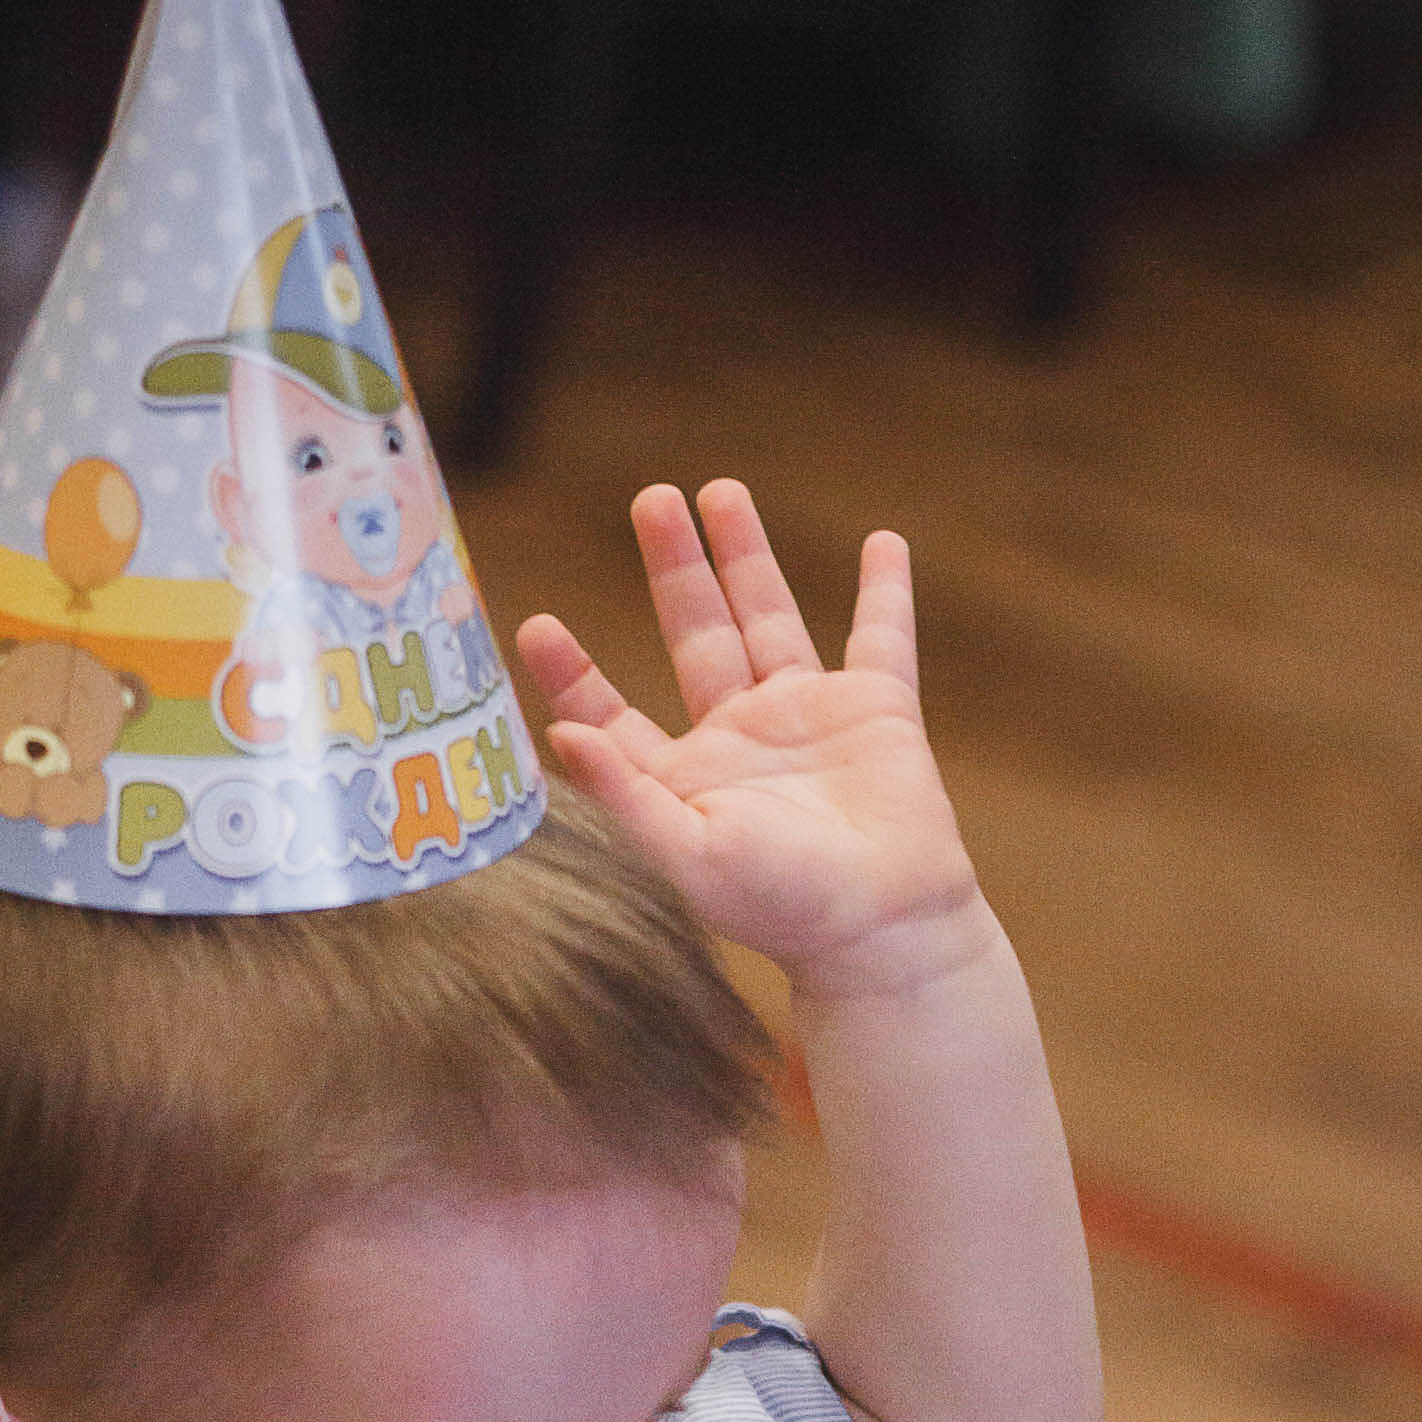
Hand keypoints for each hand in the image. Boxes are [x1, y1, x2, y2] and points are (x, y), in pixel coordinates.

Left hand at [517, 482, 985, 997]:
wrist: (884, 929)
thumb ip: (622, 795)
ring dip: (747, 555)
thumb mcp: (686, 854)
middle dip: (674, 568)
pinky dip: (885, 591)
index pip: (615, 712)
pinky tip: (882, 543)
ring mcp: (810, 718)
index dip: (574, 673)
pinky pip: (882, 637)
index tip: (537, 624)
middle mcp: (742, 738)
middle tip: (651, 499)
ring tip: (719, 492)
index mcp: (686, 777)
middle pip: (697, 633)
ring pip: (770, 617)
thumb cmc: (783, 907)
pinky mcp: (879, 712)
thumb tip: (559, 734)